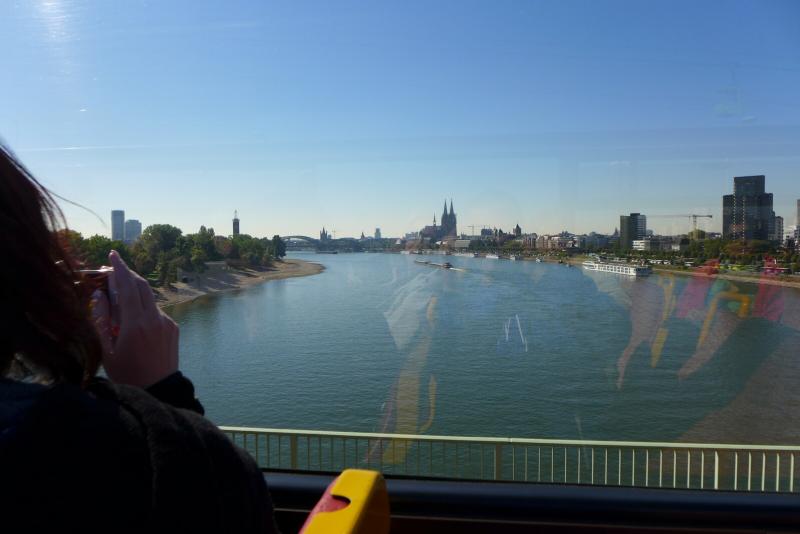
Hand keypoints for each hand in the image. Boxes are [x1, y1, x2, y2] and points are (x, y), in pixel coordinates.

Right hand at [92, 250, 178, 386]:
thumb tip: (98, 296)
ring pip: (149, 298)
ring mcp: (167, 323)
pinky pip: (156, 312)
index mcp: (135, 324)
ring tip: (119, 295)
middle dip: (128, 274)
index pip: (127, 287)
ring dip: (135, 291)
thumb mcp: (107, 350)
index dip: (119, 268)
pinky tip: (133, 319)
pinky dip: (144, 308)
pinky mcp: (174, 328)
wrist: (159, 391)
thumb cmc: (127, 375)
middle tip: (114, 269)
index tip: (112, 255)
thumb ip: (101, 321)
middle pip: (141, 286)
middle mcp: (155, 319)